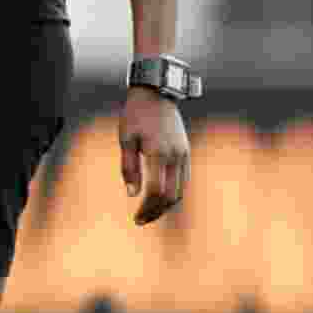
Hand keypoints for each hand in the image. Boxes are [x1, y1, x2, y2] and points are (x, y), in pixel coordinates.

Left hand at [119, 85, 189, 225]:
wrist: (157, 92)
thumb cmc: (136, 114)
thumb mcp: (125, 139)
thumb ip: (129, 168)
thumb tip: (132, 195)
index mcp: (158, 152)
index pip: (155, 191)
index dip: (146, 208)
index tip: (136, 218)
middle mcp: (175, 155)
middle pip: (170, 195)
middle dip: (156, 211)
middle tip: (141, 220)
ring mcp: (183, 153)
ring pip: (180, 190)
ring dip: (166, 205)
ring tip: (150, 212)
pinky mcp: (186, 150)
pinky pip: (184, 179)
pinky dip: (174, 192)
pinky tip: (161, 196)